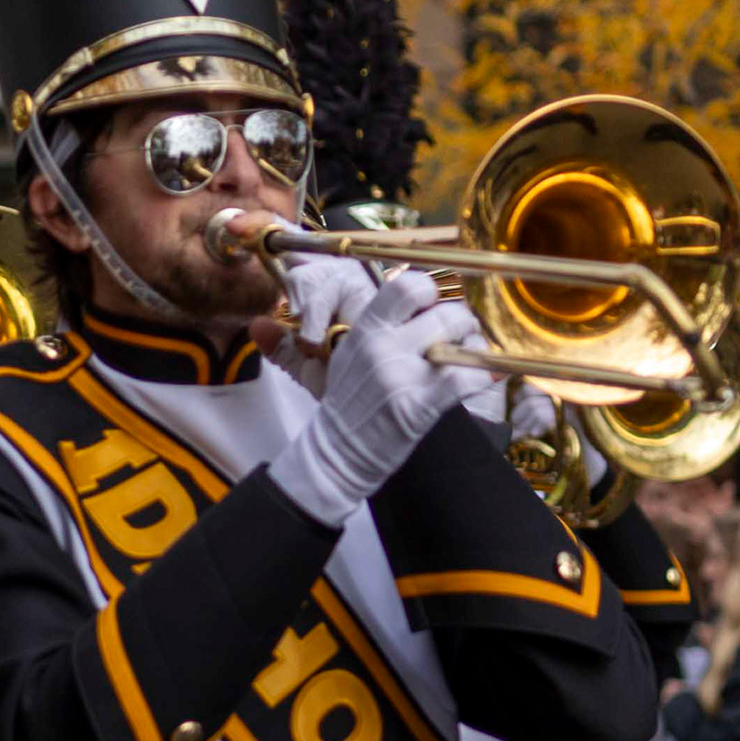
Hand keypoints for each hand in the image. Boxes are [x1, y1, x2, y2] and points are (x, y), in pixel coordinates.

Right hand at [271, 272, 485, 527]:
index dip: (429, 290)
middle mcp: (382, 347)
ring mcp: (401, 376)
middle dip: (461, 322)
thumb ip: (317, 335)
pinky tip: (483, 377)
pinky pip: (464, 377)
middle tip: (459, 335)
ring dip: (474, 347)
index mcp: (364, 330)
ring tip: (468, 358)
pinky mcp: (418, 406)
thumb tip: (256, 325)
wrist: (338, 455)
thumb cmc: (344, 405)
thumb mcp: (329, 363)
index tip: (431, 305)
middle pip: (446, 311)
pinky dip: (480, 375)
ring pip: (460, 339)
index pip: (407, 285)